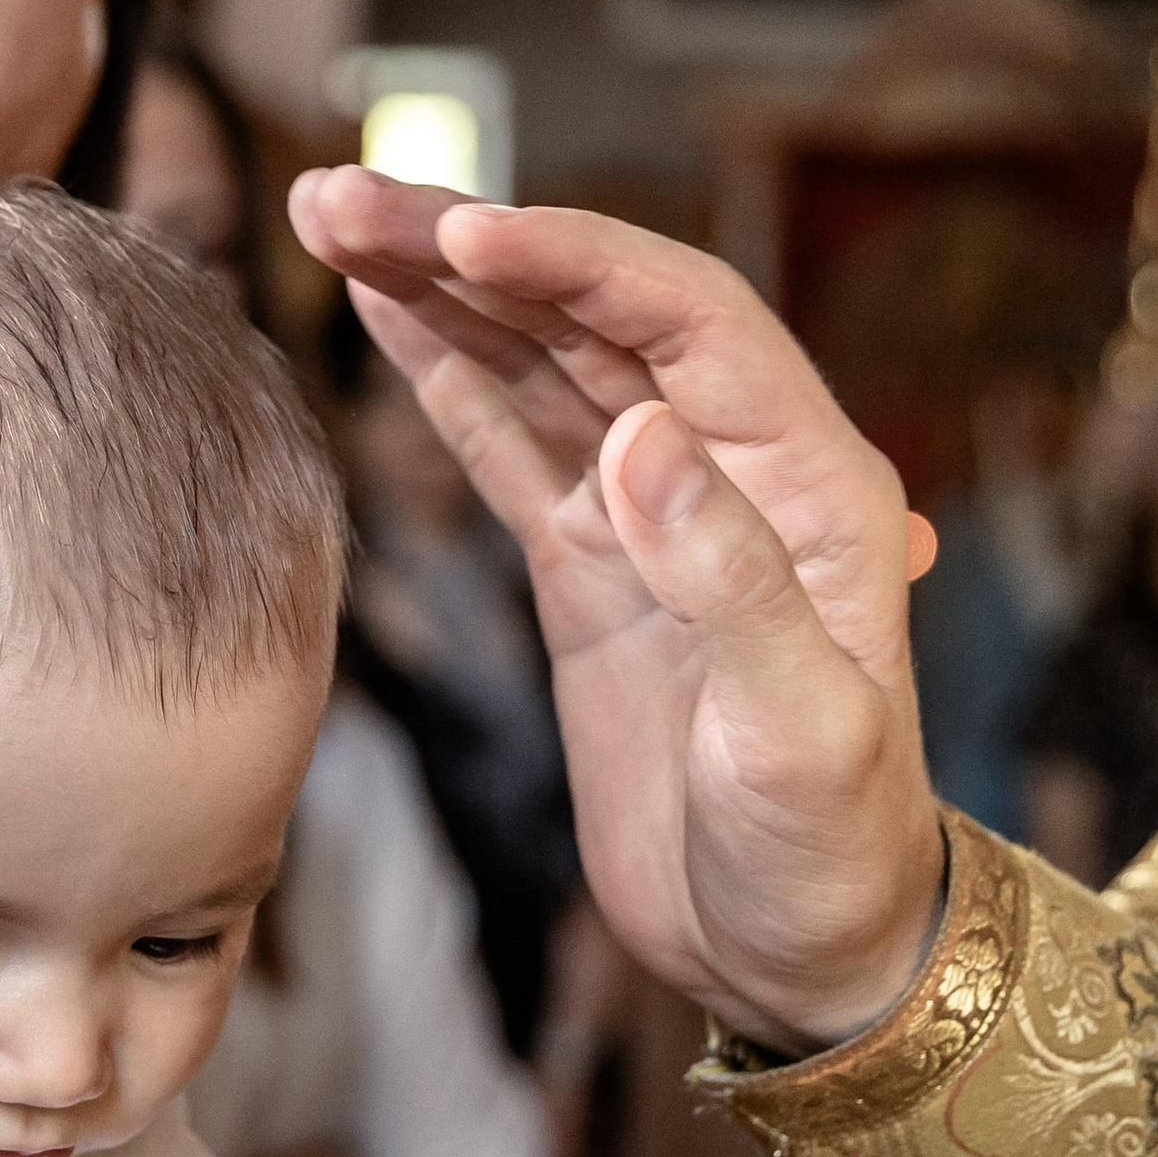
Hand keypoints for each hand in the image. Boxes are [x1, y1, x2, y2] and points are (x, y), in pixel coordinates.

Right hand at [288, 171, 946, 1049]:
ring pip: (536, 359)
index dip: (574, 262)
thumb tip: (637, 440)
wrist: (801, 960)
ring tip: (325, 216)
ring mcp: (651, 511)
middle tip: (338, 196)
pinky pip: (507, 438)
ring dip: (437, 285)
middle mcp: (733, 467)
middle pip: (590, 313)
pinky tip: (375, 306)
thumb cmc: (831, 856)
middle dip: (467, 245)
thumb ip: (733, 584)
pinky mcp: (589, 565)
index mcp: (813, 480)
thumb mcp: (802, 737)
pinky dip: (441, 367)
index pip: (685, 320)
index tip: (464, 230)